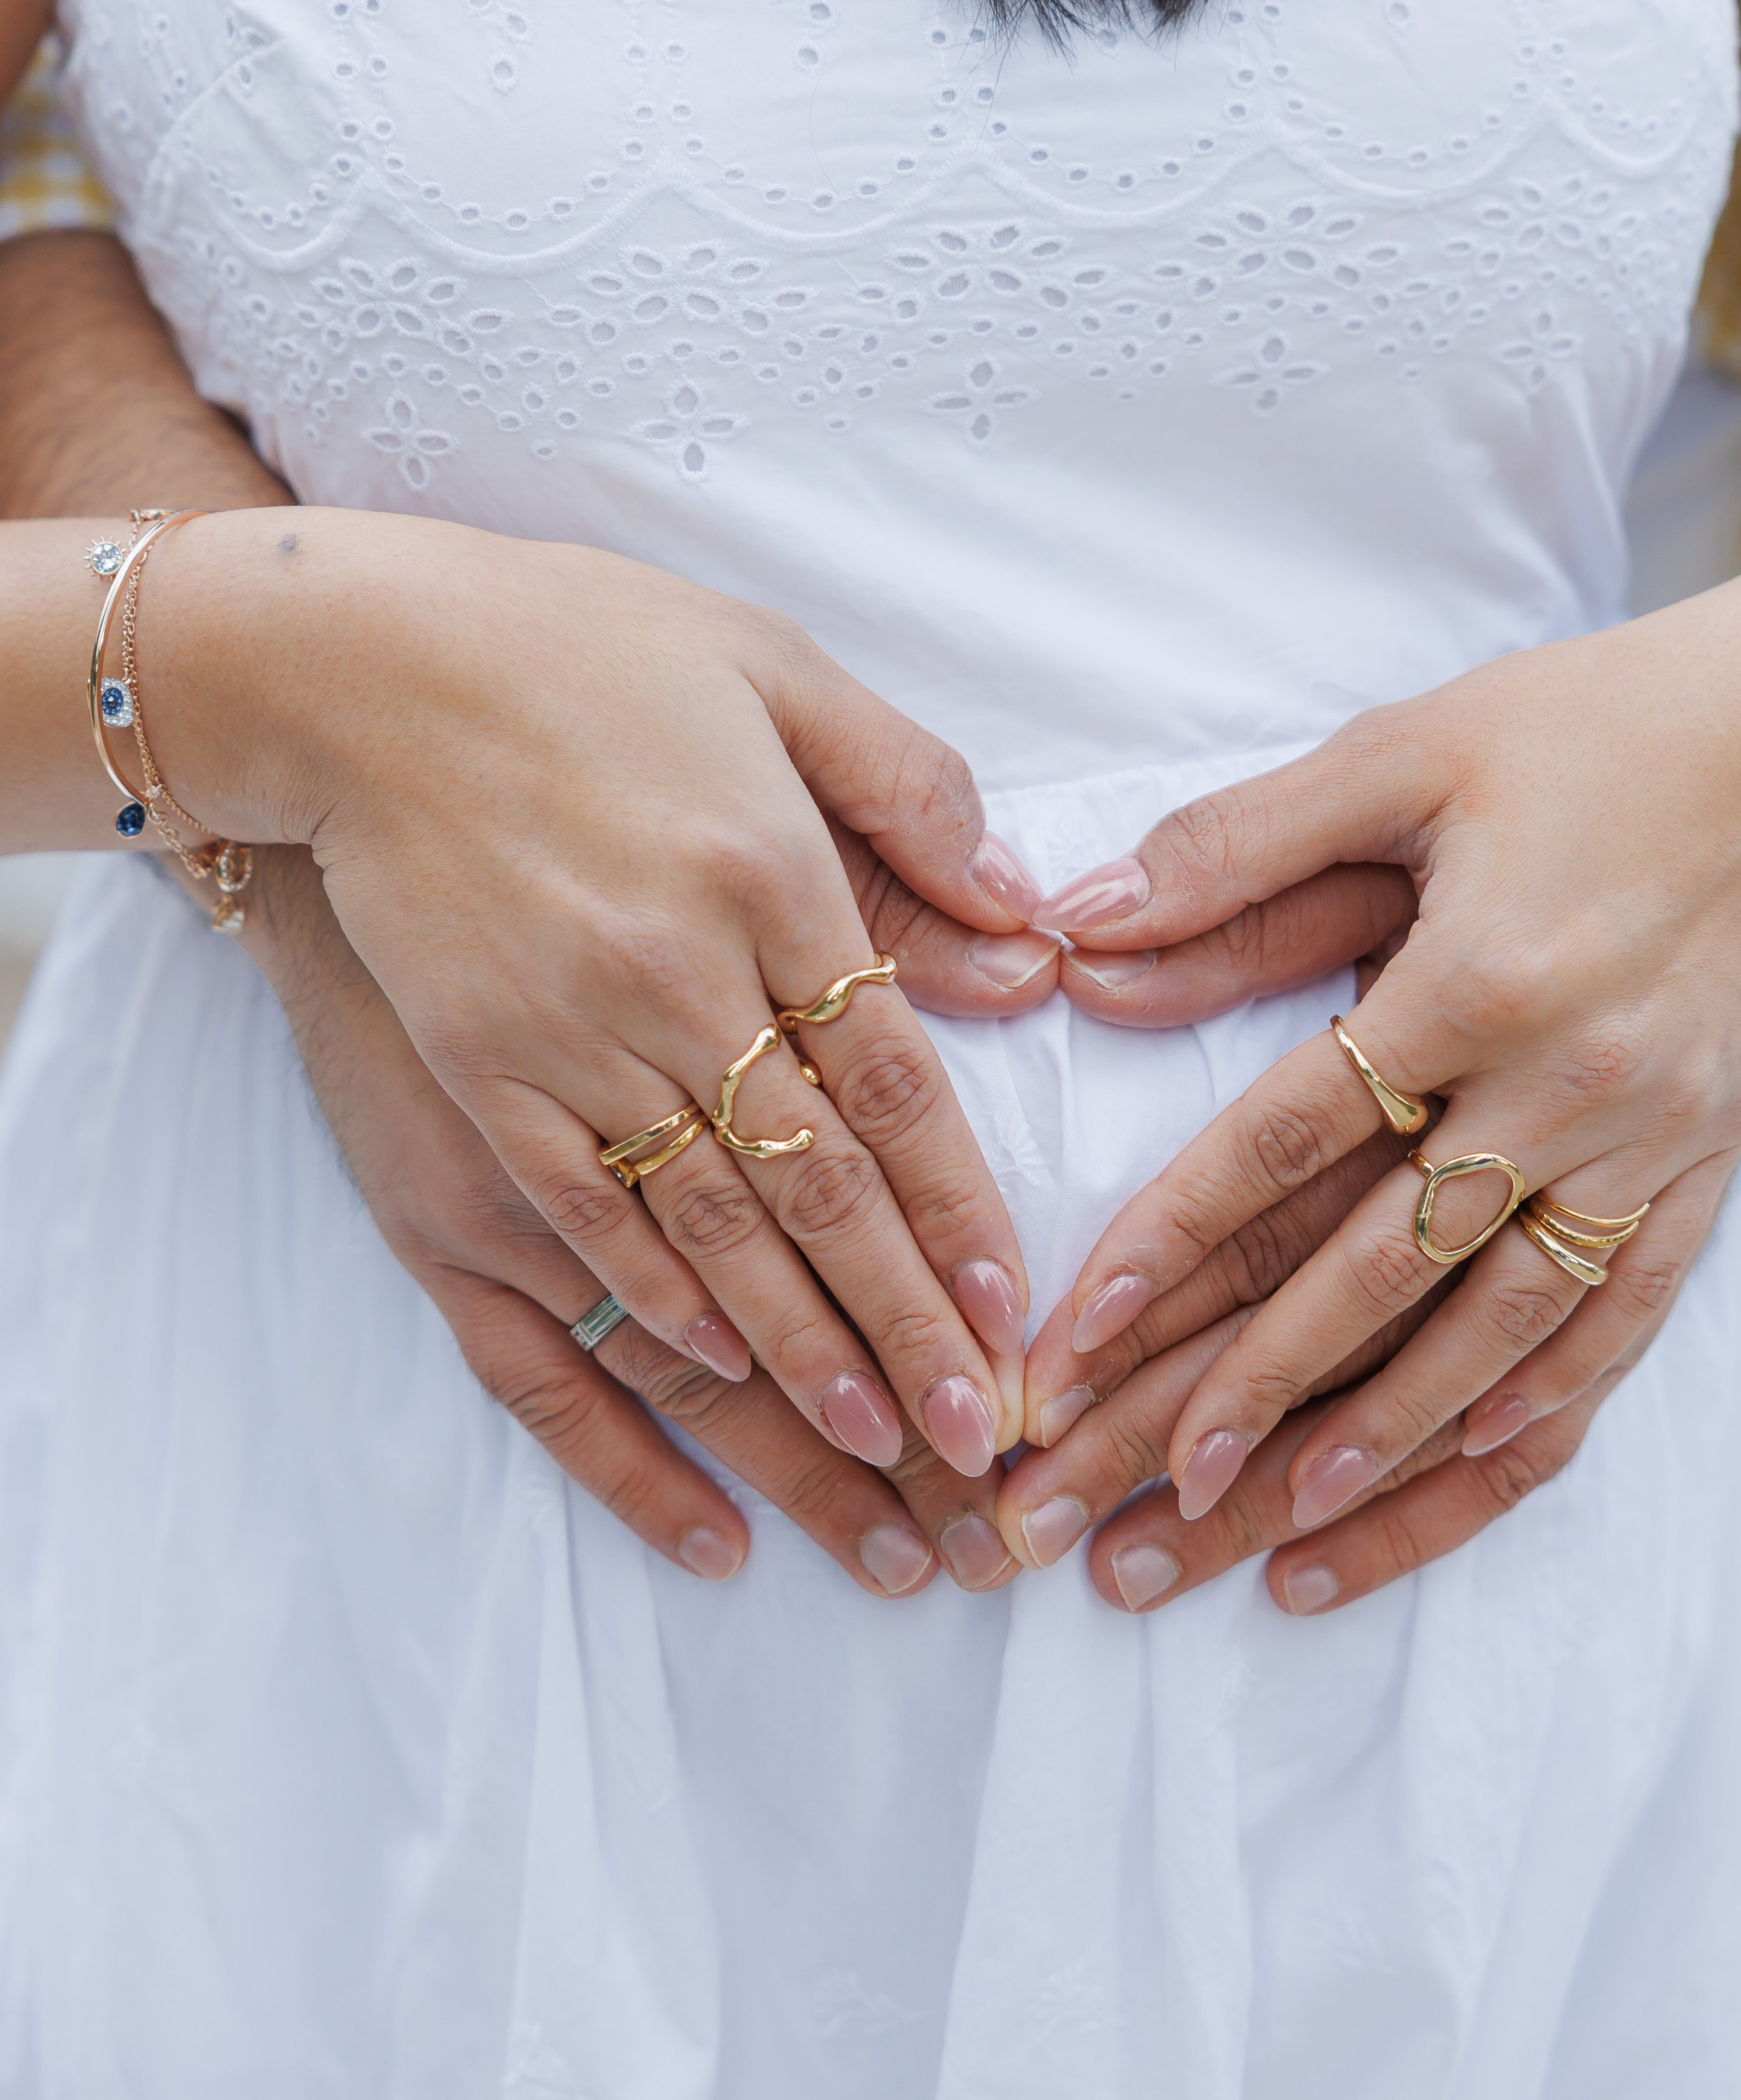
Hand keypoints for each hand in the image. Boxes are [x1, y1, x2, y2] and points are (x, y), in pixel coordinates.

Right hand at [141, 511, 1058, 1478]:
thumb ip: (907, 792)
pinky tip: (713, 1368)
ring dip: (797, 1349)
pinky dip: (648, 1293)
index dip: (958, 1212)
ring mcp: (567, 1031)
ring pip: (708, 1225)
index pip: (892, 1082)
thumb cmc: (580, 649)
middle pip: (817, 1185)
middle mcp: (678, 970)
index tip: (1013, 1316)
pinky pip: (577, 1208)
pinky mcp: (474, 1064)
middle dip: (902, 1327)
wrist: (359, 658)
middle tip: (981, 1442)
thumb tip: (1021, 924)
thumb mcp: (772, 667)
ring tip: (876, 1451)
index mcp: (769, 871)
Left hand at [1042, 534, 1740, 1563]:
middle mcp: (1569, 1084)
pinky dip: (1531, 1419)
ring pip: (1496, 1338)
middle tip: (1129, 1496)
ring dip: (1376, 1445)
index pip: (1288, 1144)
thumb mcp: (1400, 755)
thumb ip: (1233, 850)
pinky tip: (1446, 1480)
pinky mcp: (1702, 1175)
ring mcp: (1649, 1146)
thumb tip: (1075, 927)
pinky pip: (1616, 1332)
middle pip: (1378, 1276)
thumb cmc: (1576, 730)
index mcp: (1478, 977)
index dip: (1167, 1246)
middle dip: (1243, 1396)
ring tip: (1261, 1534)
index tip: (1067, 1343)